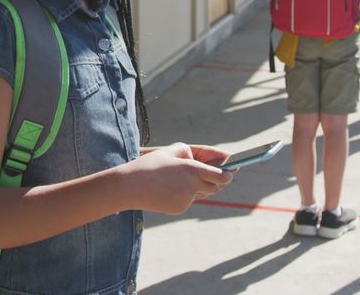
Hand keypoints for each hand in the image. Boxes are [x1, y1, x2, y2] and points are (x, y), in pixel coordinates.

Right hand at [118, 142, 233, 214]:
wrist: (129, 187)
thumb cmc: (148, 165)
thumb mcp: (167, 151)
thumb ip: (186, 151)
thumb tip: (196, 156)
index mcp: (192, 169)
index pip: (221, 175)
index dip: (228, 175)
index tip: (231, 173)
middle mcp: (192, 185)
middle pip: (215, 187)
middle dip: (216, 182)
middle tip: (213, 176)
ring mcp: (186, 199)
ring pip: (201, 194)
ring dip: (199, 187)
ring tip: (182, 180)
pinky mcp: (179, 208)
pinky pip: (188, 201)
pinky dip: (184, 195)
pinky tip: (169, 190)